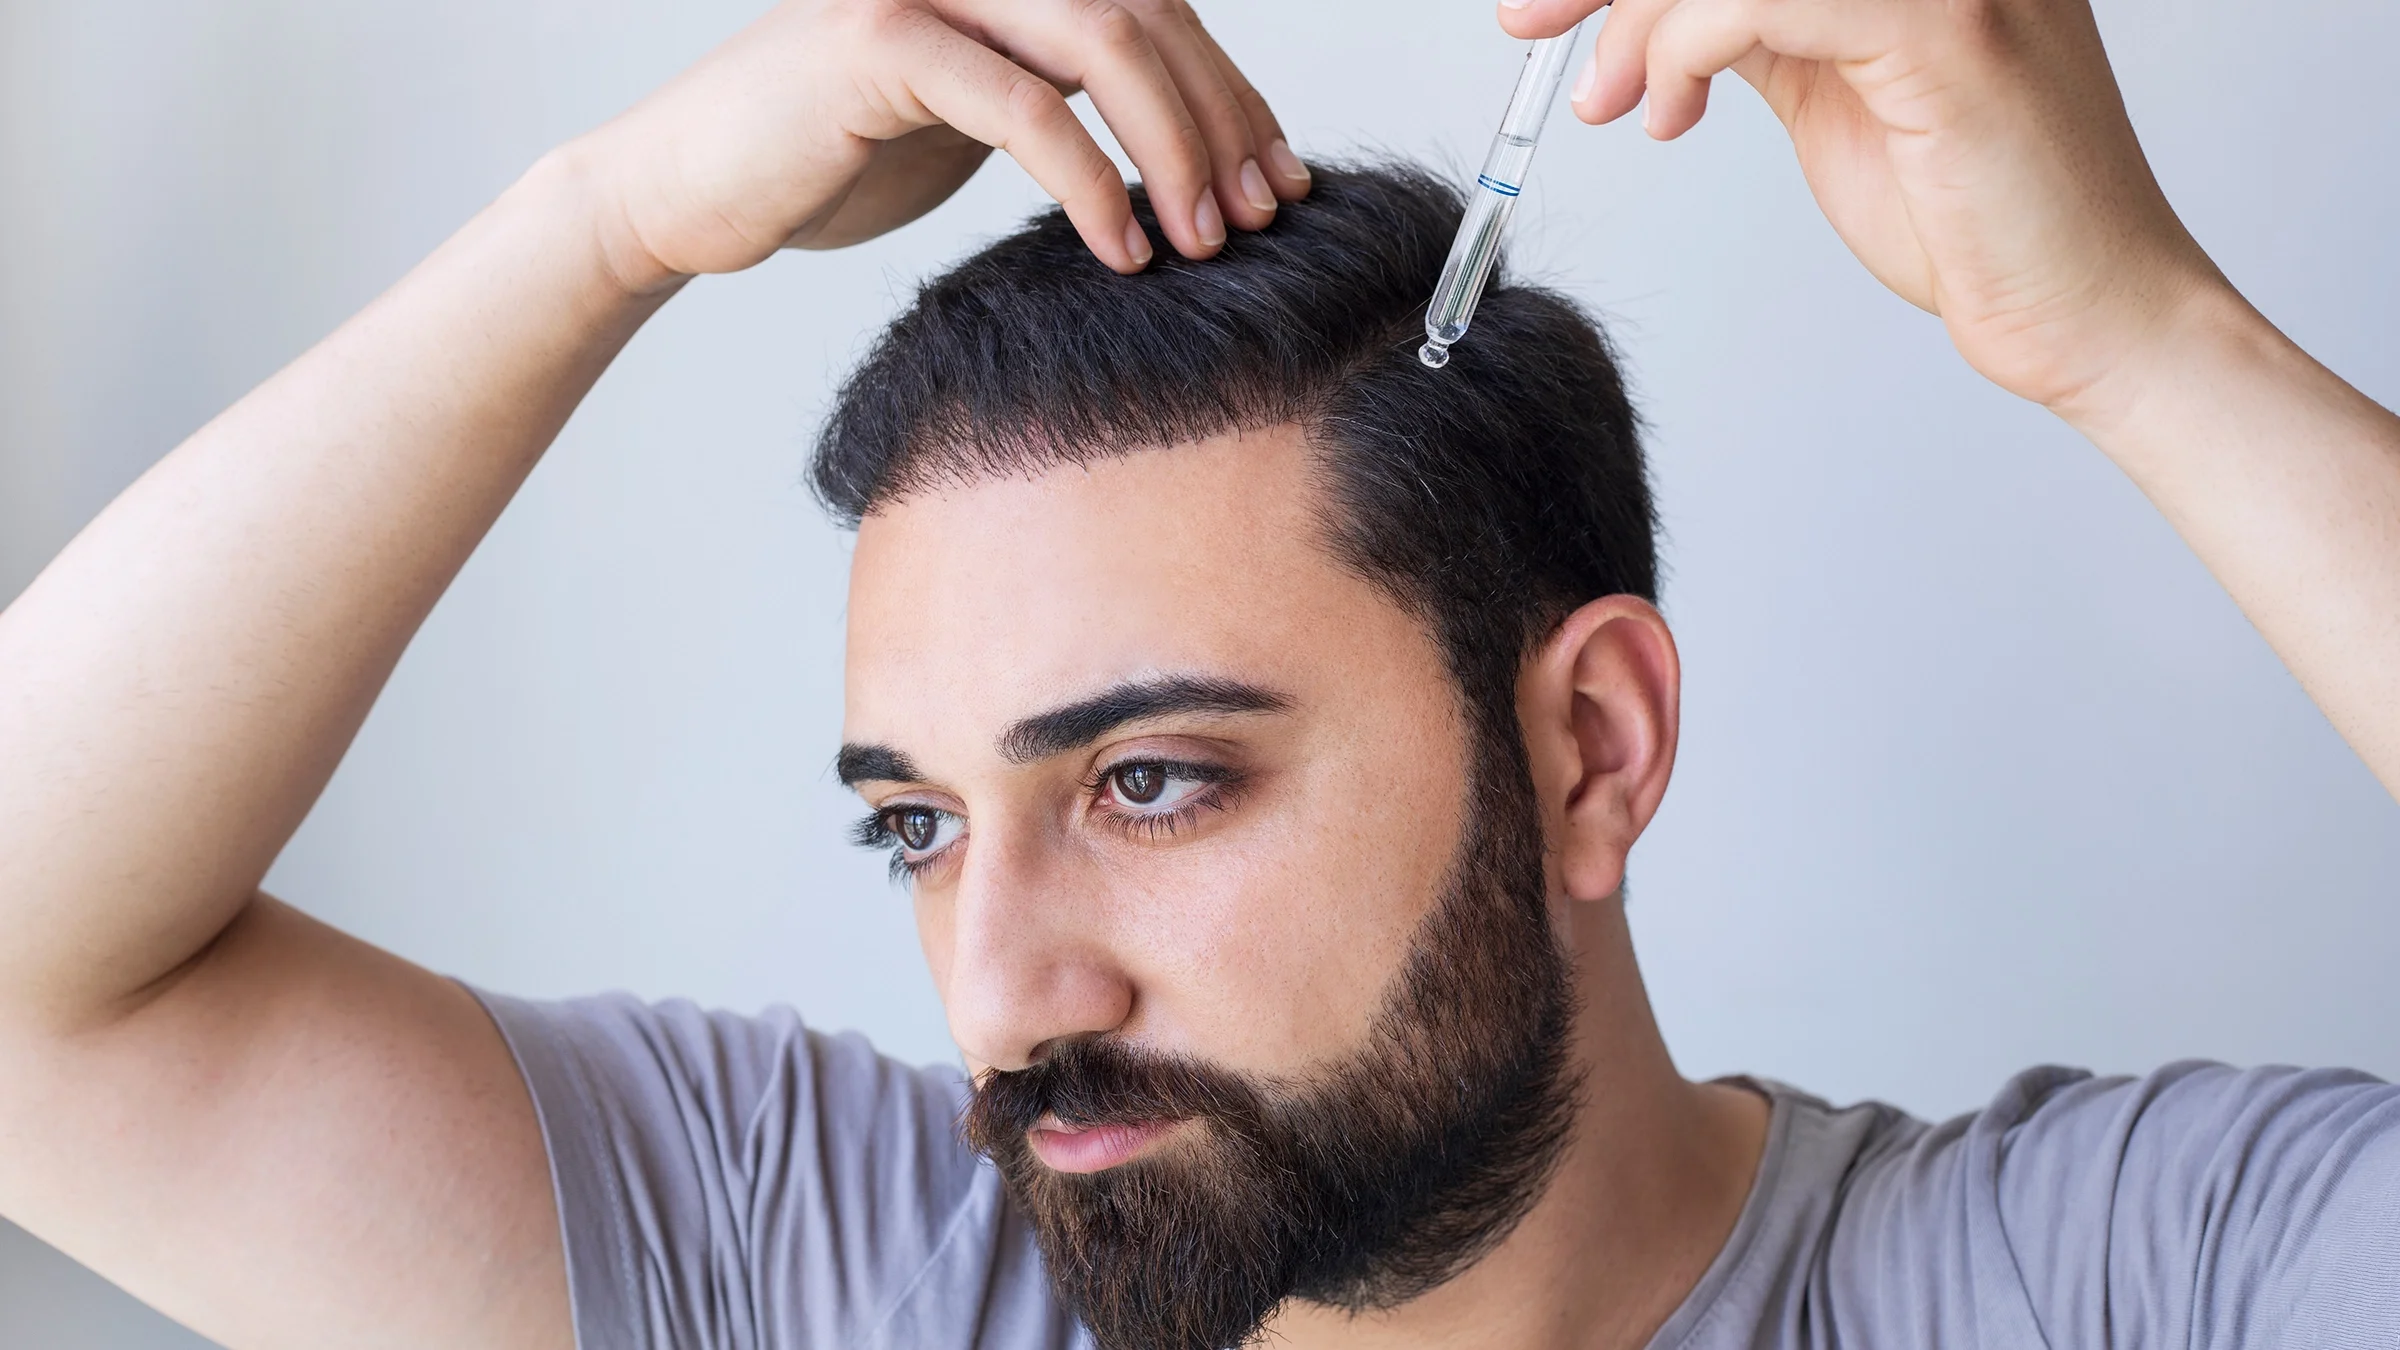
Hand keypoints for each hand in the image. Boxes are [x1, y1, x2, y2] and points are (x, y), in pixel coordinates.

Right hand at [573, 0, 1310, 289]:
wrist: (687, 194)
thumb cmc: (828, 165)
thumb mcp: (971, 118)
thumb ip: (1056, 95)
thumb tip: (1182, 145)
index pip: (1157, 9)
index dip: (1232, 92)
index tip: (1280, 183)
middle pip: (1147, 15)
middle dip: (1221, 120)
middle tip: (1263, 216)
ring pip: (1101, 38)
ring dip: (1174, 145)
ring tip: (1205, 239)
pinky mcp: (877, 42)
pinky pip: (1024, 104)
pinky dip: (1091, 180)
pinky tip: (1122, 249)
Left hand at [1504, 0, 2225, 422]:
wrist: (2084, 312)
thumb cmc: (1973, 220)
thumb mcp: (1835, 95)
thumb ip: (1767, 30)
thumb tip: (1663, 10)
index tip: (1547, 3)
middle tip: (1528, 23)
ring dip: (1642, 21)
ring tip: (1612, 103)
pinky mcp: (1944, 31)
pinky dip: (1686, 47)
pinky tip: (1672, 112)